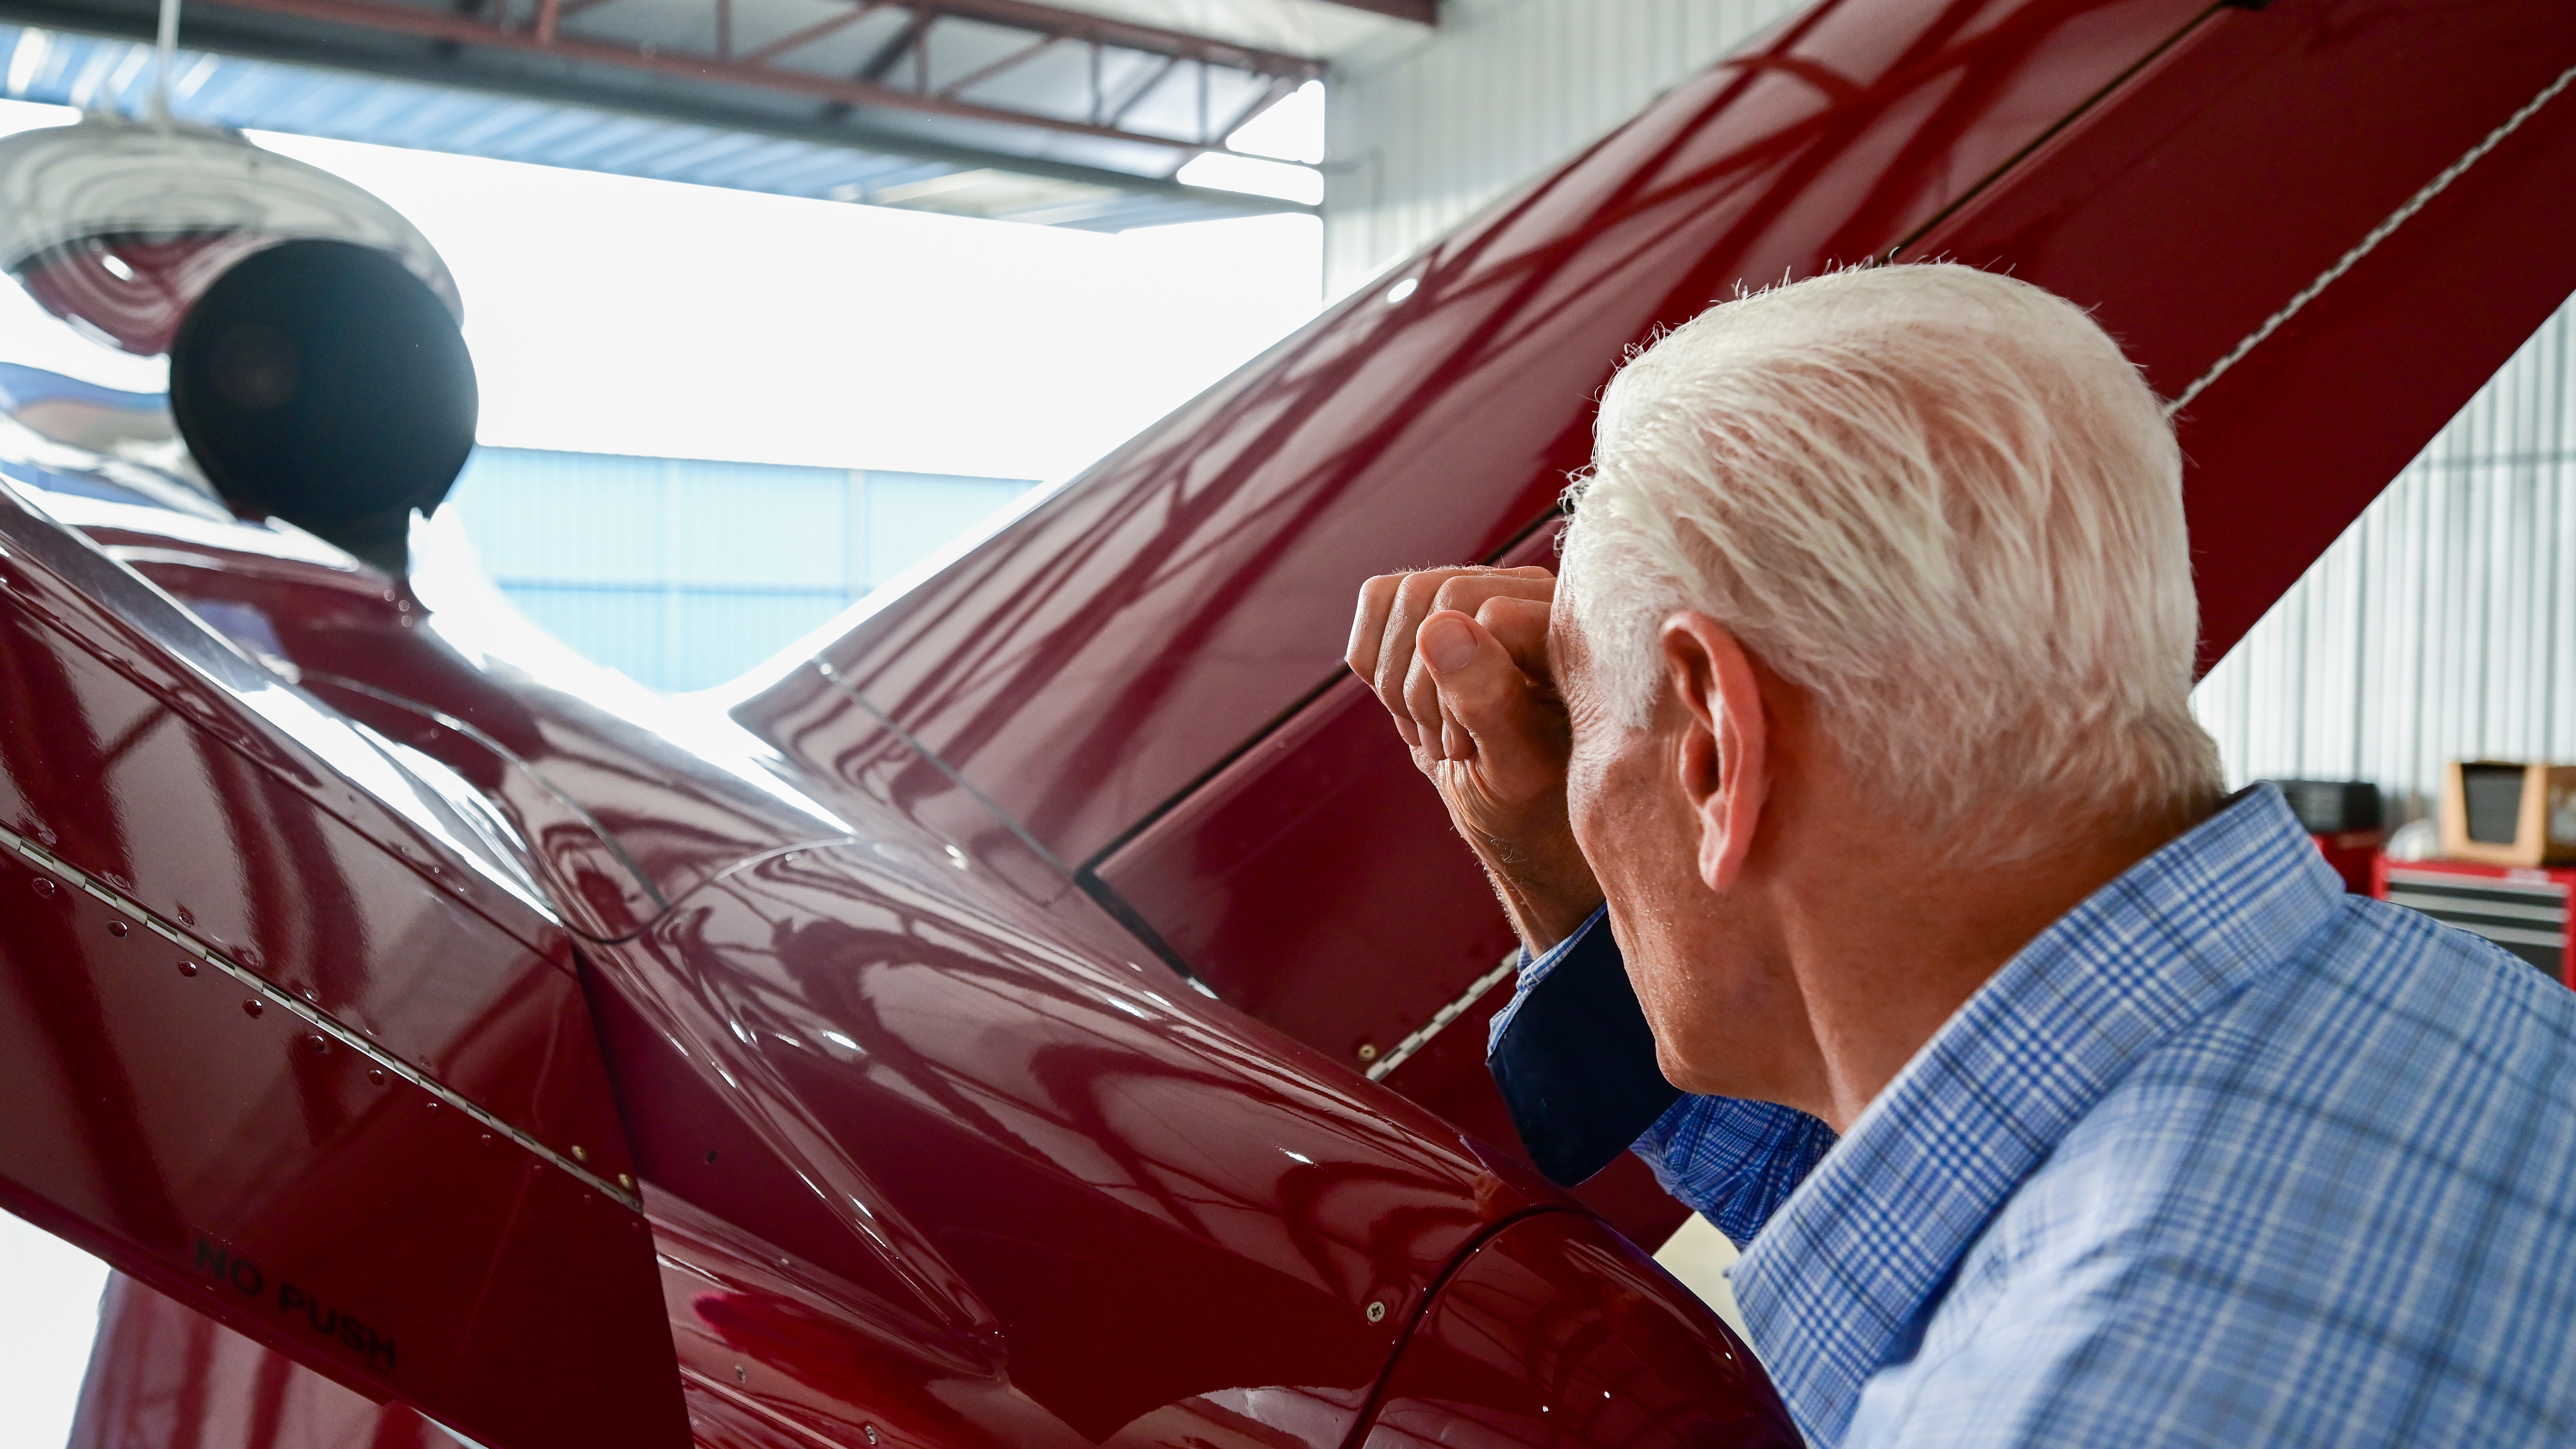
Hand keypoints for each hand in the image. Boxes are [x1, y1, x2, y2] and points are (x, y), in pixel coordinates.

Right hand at [1346, 566, 1603, 952]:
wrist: (1516, 813)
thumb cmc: (1535, 801)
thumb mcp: (1514, 768)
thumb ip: (1486, 700)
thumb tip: (1438, 628)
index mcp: (1571, 626)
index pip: (1486, 615)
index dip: (1455, 687)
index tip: (1465, 748)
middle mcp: (1532, 594)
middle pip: (1436, 595)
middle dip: (1420, 684)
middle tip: (1443, 745)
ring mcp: (1482, 591)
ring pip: (1401, 595)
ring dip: (1396, 679)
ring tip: (1429, 729)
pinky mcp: (1438, 603)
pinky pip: (1378, 599)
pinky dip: (1375, 663)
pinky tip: (1411, 707)